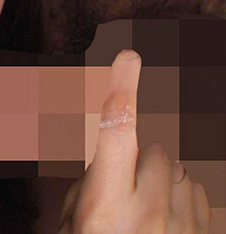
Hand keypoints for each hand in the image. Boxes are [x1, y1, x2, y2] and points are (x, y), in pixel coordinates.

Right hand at [58, 50, 210, 232]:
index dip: (121, 89)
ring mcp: (182, 226)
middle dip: (140, 161)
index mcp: (105, 206)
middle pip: (155, 150)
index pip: (114, 132)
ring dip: (163, 183)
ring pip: (180, 172)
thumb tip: (105, 167)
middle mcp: (148, 211)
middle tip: (123, 192)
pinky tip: (168, 227)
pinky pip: (200, 196)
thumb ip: (87, 194)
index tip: (129, 56)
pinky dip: (184, 203)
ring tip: (146, 219)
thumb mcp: (73, 229)